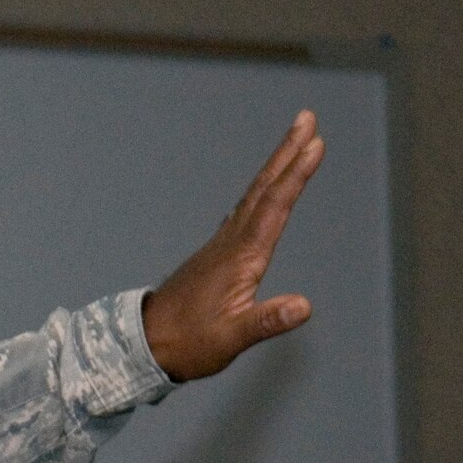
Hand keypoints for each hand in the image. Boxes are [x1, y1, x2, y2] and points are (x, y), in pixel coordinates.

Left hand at [142, 111, 320, 381]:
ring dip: (276, 168)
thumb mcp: (230, 338)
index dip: (296, 175)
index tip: (316, 143)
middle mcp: (230, 244)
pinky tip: (263, 192)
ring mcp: (221, 247)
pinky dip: (261, 193)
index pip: (274, 208)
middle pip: (264, 190)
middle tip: (307, 118)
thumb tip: (303, 307)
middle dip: (287, 153)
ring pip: (254, 197)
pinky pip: (244, 212)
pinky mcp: (216, 256)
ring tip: (295, 142)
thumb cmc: (188, 343)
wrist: (146, 344)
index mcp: (240, 258)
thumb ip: (266, 322)